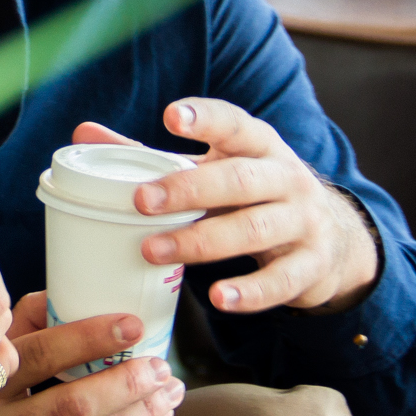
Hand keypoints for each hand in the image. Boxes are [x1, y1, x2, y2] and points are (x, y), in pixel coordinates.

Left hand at [76, 99, 378, 314]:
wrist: (333, 238)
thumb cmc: (253, 195)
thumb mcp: (214, 170)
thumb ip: (152, 156)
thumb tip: (82, 133)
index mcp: (259, 146)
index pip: (235, 125)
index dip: (206, 118)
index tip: (172, 116)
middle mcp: (286, 178)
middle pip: (239, 180)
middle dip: (189, 189)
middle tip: (142, 200)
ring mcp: (303, 221)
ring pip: (253, 228)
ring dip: (202, 241)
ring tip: (154, 251)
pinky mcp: (311, 265)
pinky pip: (281, 280)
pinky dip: (250, 292)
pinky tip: (219, 299)